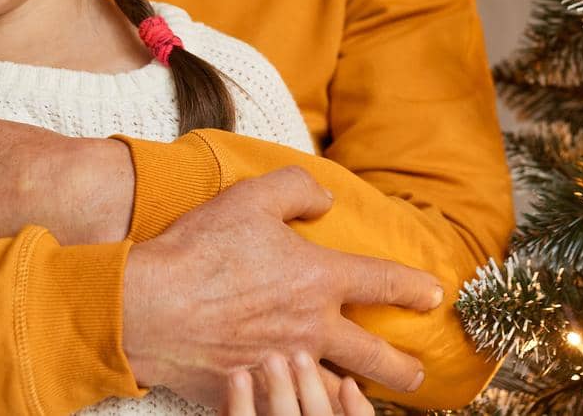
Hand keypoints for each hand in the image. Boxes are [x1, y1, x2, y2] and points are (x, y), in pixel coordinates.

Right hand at [122, 166, 445, 407]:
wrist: (149, 305)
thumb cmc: (200, 249)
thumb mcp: (251, 197)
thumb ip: (296, 189)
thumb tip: (325, 200)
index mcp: (317, 280)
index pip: (381, 283)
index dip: (412, 287)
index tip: (433, 294)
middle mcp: (309, 329)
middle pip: (373, 354)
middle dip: (401, 366)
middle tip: (419, 372)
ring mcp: (282, 365)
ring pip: (335, 387)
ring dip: (358, 393)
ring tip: (367, 396)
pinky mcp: (250, 389)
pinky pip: (287, 403)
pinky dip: (304, 404)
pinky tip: (308, 403)